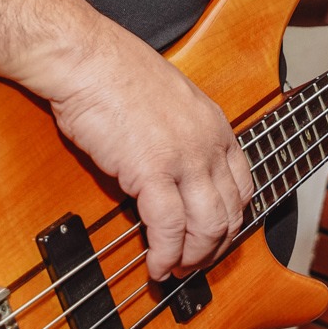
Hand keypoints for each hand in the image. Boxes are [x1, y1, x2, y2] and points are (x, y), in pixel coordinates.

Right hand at [41, 26, 253, 280]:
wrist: (85, 58)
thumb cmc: (112, 72)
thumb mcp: (166, 100)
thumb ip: (179, 133)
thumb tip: (171, 169)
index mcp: (214, 124)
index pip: (242, 185)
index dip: (230, 219)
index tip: (213, 236)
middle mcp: (208, 142)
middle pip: (230, 211)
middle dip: (214, 246)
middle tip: (194, 263)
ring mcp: (185, 157)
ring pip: (207, 226)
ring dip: (193, 257)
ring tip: (175, 270)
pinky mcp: (152, 171)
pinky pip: (169, 228)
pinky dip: (166, 254)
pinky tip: (156, 265)